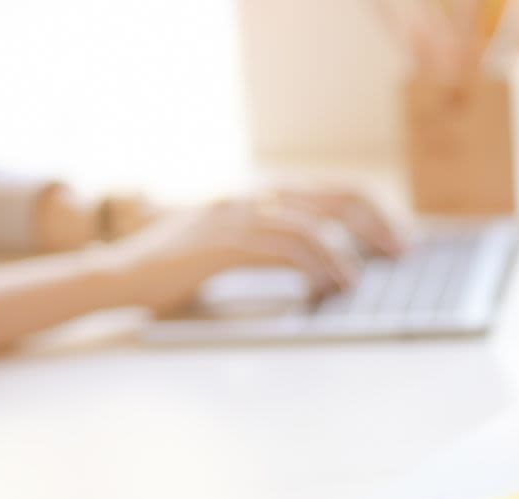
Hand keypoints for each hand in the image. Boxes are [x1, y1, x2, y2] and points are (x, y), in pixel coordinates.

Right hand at [100, 187, 404, 313]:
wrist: (117, 276)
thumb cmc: (175, 271)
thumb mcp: (233, 250)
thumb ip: (274, 248)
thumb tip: (329, 267)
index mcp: (256, 196)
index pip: (329, 191)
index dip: (371, 211)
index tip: (398, 238)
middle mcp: (249, 197)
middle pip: (330, 198)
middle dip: (373, 225)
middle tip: (401, 252)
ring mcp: (234, 217)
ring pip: (309, 225)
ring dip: (342, 255)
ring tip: (358, 282)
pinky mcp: (220, 243)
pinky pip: (279, 250)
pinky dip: (311, 267)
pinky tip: (324, 287)